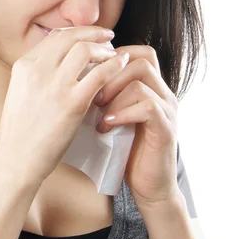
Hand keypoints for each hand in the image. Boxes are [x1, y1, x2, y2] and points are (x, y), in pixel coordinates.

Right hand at [0, 26, 128, 186]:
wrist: (16, 160)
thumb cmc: (20, 132)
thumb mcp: (19, 93)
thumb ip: (37, 75)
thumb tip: (60, 61)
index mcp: (23, 66)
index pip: (54, 37)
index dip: (76, 32)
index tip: (89, 36)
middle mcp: (37, 71)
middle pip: (70, 37)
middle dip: (93, 32)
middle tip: (108, 36)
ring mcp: (54, 86)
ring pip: (85, 50)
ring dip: (104, 49)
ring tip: (114, 55)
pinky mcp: (72, 104)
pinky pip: (99, 74)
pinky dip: (114, 66)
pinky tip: (120, 66)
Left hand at [92, 45, 180, 209]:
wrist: (148, 186)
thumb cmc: (124, 149)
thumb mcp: (111, 115)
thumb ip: (103, 94)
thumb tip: (71, 74)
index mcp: (151, 86)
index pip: (138, 52)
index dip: (112, 57)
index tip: (90, 75)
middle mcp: (163, 92)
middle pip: (141, 59)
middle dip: (110, 72)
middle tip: (91, 93)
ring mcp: (168, 109)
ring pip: (142, 79)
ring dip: (114, 93)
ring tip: (98, 112)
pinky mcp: (167, 129)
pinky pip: (148, 106)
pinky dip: (123, 112)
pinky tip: (106, 125)